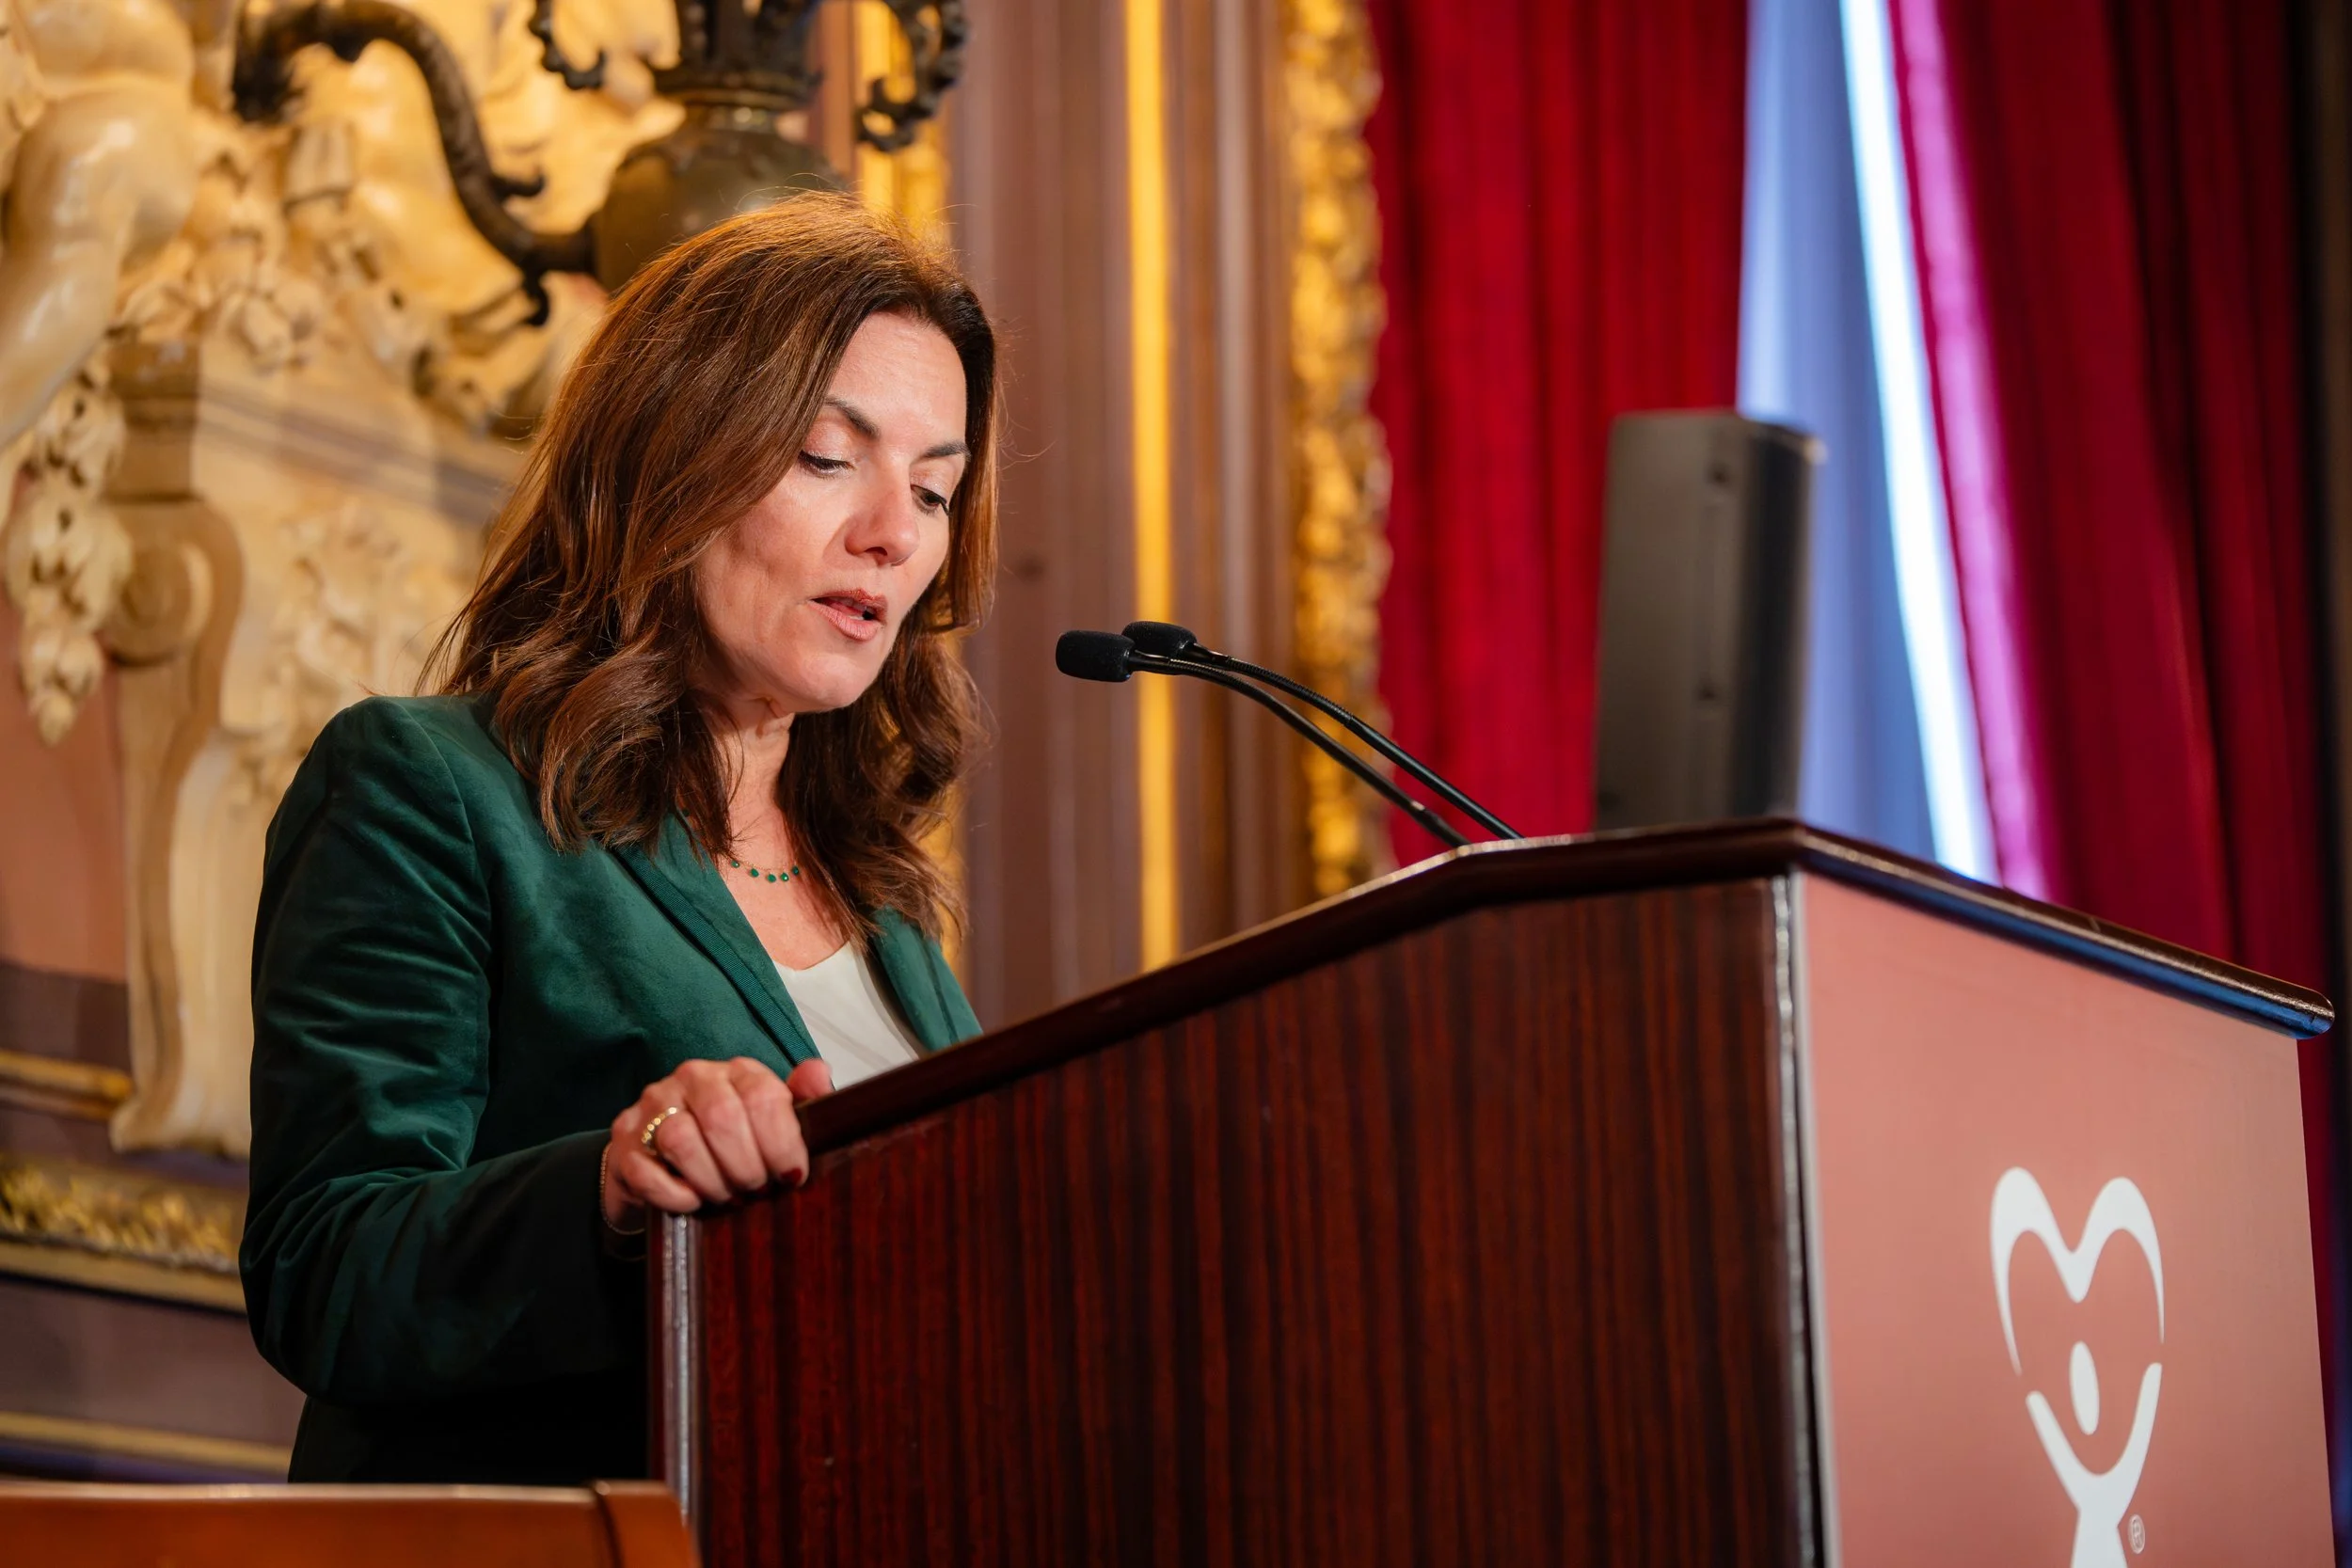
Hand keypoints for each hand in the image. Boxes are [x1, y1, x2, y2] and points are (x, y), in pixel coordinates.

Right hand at [602, 1056, 833, 1230]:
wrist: (663, 1162)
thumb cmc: (729, 1144)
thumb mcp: (772, 1124)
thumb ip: (802, 1100)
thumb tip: (818, 1072)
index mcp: (736, 1071)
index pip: (763, 1095)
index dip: (782, 1144)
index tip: (790, 1175)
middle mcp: (693, 1078)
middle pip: (722, 1118)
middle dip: (746, 1166)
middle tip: (755, 1190)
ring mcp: (653, 1105)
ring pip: (681, 1140)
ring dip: (711, 1181)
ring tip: (726, 1196)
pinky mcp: (624, 1139)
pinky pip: (647, 1171)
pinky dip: (676, 1196)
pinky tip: (693, 1201)